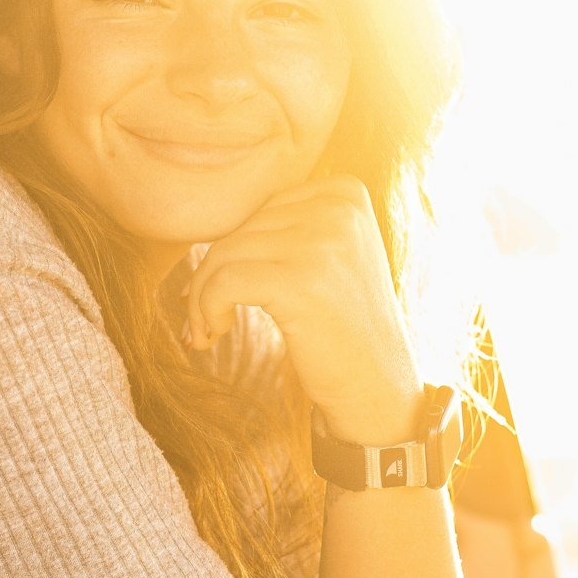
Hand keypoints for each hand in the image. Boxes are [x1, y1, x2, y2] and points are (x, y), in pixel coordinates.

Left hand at [184, 176, 423, 443]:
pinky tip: (213, 334)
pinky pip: (223, 282)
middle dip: (211, 275)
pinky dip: (205, 309)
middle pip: (240, 229)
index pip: (260, 208)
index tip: (226, 290)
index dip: (233, 251)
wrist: (376, 386)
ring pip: (223, 254)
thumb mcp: (328, 255)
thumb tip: (206, 215)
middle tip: (205, 319)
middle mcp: (339, 208)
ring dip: (201, 296)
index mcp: (346, 192)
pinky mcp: (300, 281)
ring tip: (206, 330)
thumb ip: (286, 224)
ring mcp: (322, 242)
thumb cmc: (341, 325)